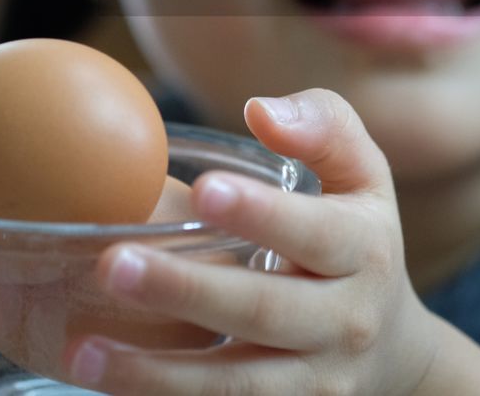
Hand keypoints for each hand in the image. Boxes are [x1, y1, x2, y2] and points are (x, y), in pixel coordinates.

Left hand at [63, 89, 441, 394]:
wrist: (395, 353)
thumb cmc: (358, 239)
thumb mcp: (365, 177)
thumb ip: (324, 127)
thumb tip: (260, 111)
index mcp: (364, 251)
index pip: (316, 233)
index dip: (261, 214)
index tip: (203, 189)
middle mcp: (345, 322)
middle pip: (264, 311)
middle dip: (187, 290)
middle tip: (114, 264)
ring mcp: (315, 383)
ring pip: (236, 385)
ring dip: (156, 374)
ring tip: (84, 352)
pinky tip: (105, 388)